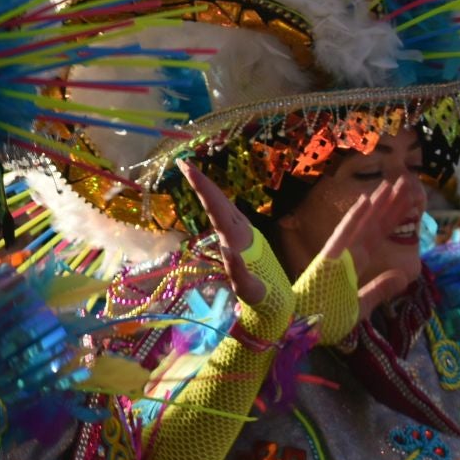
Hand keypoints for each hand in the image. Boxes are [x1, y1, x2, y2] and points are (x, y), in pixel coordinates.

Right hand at [181, 162, 267, 307]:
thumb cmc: (262, 296)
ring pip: (222, 203)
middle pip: (219, 199)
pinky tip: (205, 193)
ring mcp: (241, 232)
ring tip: (189, 171)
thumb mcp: (251, 290)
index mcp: (240, 239)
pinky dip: (211, 198)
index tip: (188, 169)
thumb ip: (239, 273)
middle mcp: (241, 230)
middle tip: (182, 162)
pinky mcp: (239, 236)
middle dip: (201, 180)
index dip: (202, 187)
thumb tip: (227, 250)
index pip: (218, 207)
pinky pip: (223, 211)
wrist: (277, 298)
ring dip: (206, 186)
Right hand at [315, 174, 423, 317]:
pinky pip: (344, 235)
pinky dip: (355, 217)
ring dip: (379, 203)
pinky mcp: (329, 259)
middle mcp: (347, 256)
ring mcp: (338, 256)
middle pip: (374, 225)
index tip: (407, 199)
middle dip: (390, 203)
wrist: (297, 332)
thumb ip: (379, 291)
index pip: (377, 236)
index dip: (392, 218)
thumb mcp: (360, 310)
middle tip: (407, 180)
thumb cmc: (322, 323)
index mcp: (353, 265)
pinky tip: (367, 199)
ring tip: (396, 182)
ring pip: (364, 225)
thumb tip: (403, 276)